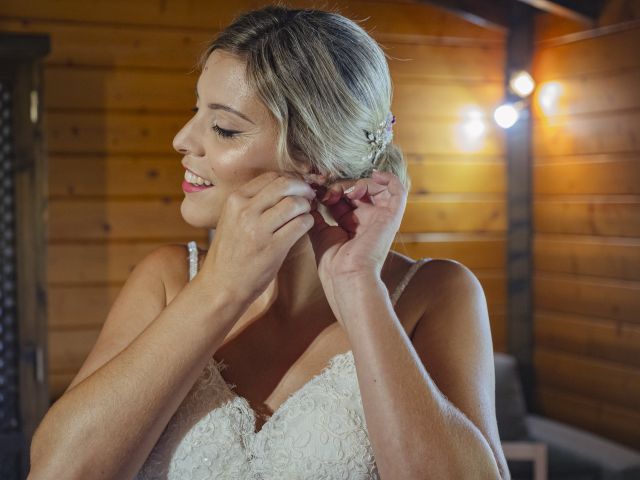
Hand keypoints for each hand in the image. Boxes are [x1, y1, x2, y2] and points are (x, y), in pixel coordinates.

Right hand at [197, 171, 315, 307]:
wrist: (221, 285)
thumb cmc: (229, 254)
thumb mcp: (232, 219)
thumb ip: (252, 202)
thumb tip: (282, 187)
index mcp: (235, 200)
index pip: (270, 177)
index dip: (289, 179)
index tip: (297, 187)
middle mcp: (245, 210)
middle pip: (285, 185)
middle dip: (302, 188)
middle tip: (308, 196)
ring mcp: (259, 229)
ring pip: (295, 203)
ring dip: (306, 206)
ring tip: (306, 213)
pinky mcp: (273, 247)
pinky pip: (301, 224)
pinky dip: (308, 222)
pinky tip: (305, 226)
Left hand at [307, 170, 406, 284]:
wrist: (346, 277)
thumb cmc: (334, 264)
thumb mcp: (320, 232)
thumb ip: (316, 214)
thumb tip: (309, 197)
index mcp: (352, 225)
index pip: (344, 197)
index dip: (332, 189)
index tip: (316, 190)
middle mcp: (368, 220)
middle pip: (358, 191)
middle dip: (341, 186)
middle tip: (328, 192)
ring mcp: (381, 217)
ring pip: (375, 187)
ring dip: (358, 183)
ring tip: (344, 191)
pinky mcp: (391, 217)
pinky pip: (398, 191)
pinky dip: (388, 178)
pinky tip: (374, 175)